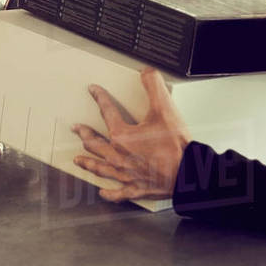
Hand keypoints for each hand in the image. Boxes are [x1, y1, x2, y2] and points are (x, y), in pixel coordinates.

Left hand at [72, 68, 190, 202]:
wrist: (188, 173)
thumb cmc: (175, 146)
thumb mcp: (165, 109)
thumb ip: (154, 86)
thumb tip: (146, 72)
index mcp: (122, 136)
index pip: (107, 112)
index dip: (99, 98)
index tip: (93, 91)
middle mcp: (118, 156)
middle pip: (95, 143)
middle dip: (84, 134)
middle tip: (76, 129)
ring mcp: (125, 174)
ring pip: (100, 168)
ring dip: (88, 162)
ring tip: (78, 160)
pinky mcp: (135, 188)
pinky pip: (118, 192)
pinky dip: (109, 192)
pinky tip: (102, 191)